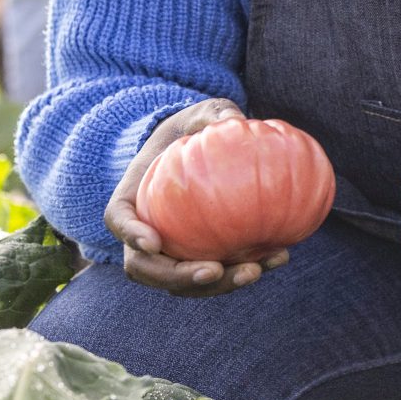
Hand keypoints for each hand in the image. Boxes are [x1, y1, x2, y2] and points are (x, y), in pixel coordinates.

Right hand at [105, 99, 284, 295]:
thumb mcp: (199, 114)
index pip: (119, 220)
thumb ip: (212, 114)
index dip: (131, 235)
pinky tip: (281, 256)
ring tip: (255, 271)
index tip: (153, 241)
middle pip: (148, 269)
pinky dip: (244, 271)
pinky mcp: (199, 260)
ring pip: (184, 283)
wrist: (194, 154)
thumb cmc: (191, 132)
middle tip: (214, 270)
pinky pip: (218, 273)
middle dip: (179, 277)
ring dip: (218, 285)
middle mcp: (143, 235)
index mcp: (131, 200)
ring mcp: (170, 253)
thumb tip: (237, 118)